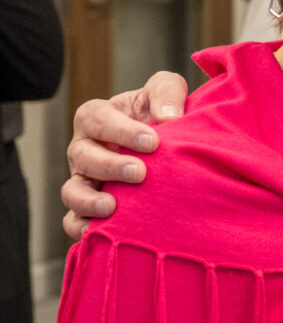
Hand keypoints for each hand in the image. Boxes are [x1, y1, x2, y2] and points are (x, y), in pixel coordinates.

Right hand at [61, 71, 189, 237]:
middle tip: (140, 172)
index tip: (153, 142)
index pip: (98, 120)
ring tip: (112, 207)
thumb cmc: (160, 112)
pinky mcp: (90, 206)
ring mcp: (84, 179)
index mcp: (97, 117)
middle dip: (110, 166)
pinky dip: (83, 228)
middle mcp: (84, 149)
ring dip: (89, 201)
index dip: (122, 131)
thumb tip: (169, 117)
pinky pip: (74, 221)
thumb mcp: (165, 91)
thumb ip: (167, 93)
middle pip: (84, 157)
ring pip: (72, 192)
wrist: (168, 144)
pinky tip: (104, 232)